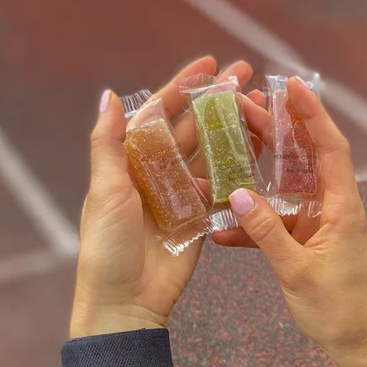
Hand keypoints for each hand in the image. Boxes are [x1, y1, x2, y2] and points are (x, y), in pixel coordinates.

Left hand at [71, 56, 263, 337]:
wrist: (127, 302)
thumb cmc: (107, 247)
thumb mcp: (106, 191)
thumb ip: (108, 144)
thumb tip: (108, 94)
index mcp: (131, 160)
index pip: (160, 112)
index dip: (183, 86)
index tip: (209, 63)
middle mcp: (158, 171)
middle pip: (192, 126)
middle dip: (217, 99)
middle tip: (245, 73)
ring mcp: (182, 192)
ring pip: (211, 151)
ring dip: (232, 127)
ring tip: (259, 104)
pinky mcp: (201, 215)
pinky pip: (222, 184)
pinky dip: (240, 165)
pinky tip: (259, 146)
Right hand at [217, 78, 366, 366]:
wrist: (350, 340)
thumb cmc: (334, 307)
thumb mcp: (297, 270)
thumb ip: (266, 232)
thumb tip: (237, 194)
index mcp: (341, 206)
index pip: (330, 148)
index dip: (313, 114)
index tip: (292, 85)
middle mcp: (331, 205)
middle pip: (305, 154)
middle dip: (278, 126)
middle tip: (245, 100)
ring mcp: (316, 219)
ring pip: (287, 179)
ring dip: (262, 159)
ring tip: (232, 131)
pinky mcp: (302, 236)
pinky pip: (274, 215)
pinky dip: (251, 213)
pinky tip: (222, 219)